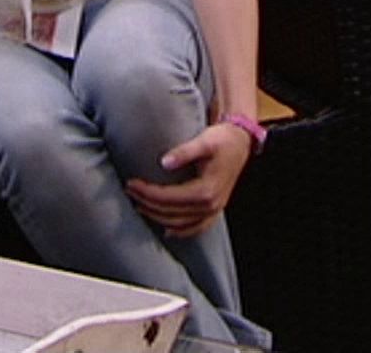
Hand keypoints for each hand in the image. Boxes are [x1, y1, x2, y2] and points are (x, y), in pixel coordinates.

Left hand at [124, 123, 252, 238]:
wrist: (240, 142)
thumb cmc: (222, 139)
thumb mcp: (204, 141)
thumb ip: (184, 152)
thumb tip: (164, 163)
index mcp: (206, 190)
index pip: (169, 198)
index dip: (148, 192)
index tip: (132, 183)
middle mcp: (210, 205)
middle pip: (171, 212)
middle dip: (148, 204)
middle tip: (130, 192)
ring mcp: (214, 210)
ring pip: (180, 224)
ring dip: (158, 218)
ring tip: (140, 207)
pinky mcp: (215, 209)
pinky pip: (197, 228)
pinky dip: (181, 231)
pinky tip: (168, 231)